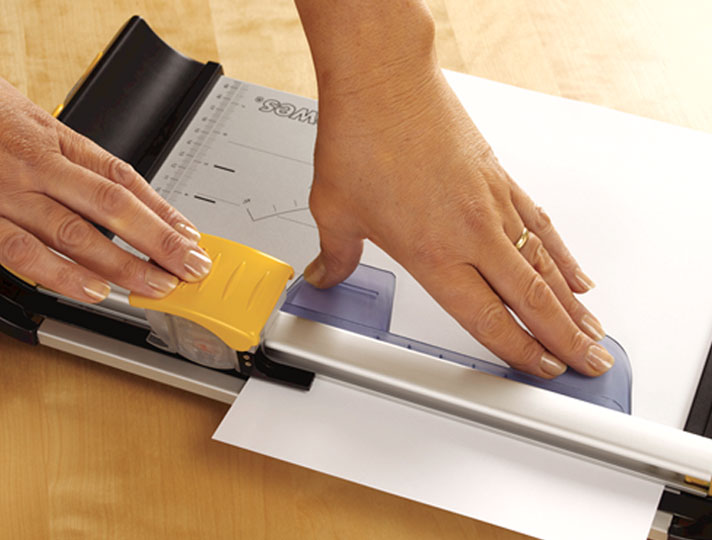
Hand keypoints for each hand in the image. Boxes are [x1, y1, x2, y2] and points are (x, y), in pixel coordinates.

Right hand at [0, 70, 211, 302]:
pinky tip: (92, 290)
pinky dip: (59, 274)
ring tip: (156, 285)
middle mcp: (39, 167)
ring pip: (75, 233)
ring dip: (122, 264)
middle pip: (113, 206)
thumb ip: (81, 164)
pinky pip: (21, 251)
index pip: (125, 179)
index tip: (190, 237)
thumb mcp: (40, 126)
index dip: (163, 211)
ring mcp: (8, 193)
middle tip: (189, 266)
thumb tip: (133, 198)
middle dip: (159, 240)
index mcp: (58, 142)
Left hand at [303, 66, 612, 377]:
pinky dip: (562, 255)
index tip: (541, 368)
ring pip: (544, 266)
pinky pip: (541, 226)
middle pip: (531, 299)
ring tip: (592, 330)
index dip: (519, 350)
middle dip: (565, 339)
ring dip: (572, 304)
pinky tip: (575, 274)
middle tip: (589, 365)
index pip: (486, 318)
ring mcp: (493, 205)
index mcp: (433, 253)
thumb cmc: (362, 139)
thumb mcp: (334, 211)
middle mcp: (472, 233)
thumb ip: (335, 255)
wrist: (386, 82)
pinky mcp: (501, 179)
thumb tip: (323, 275)